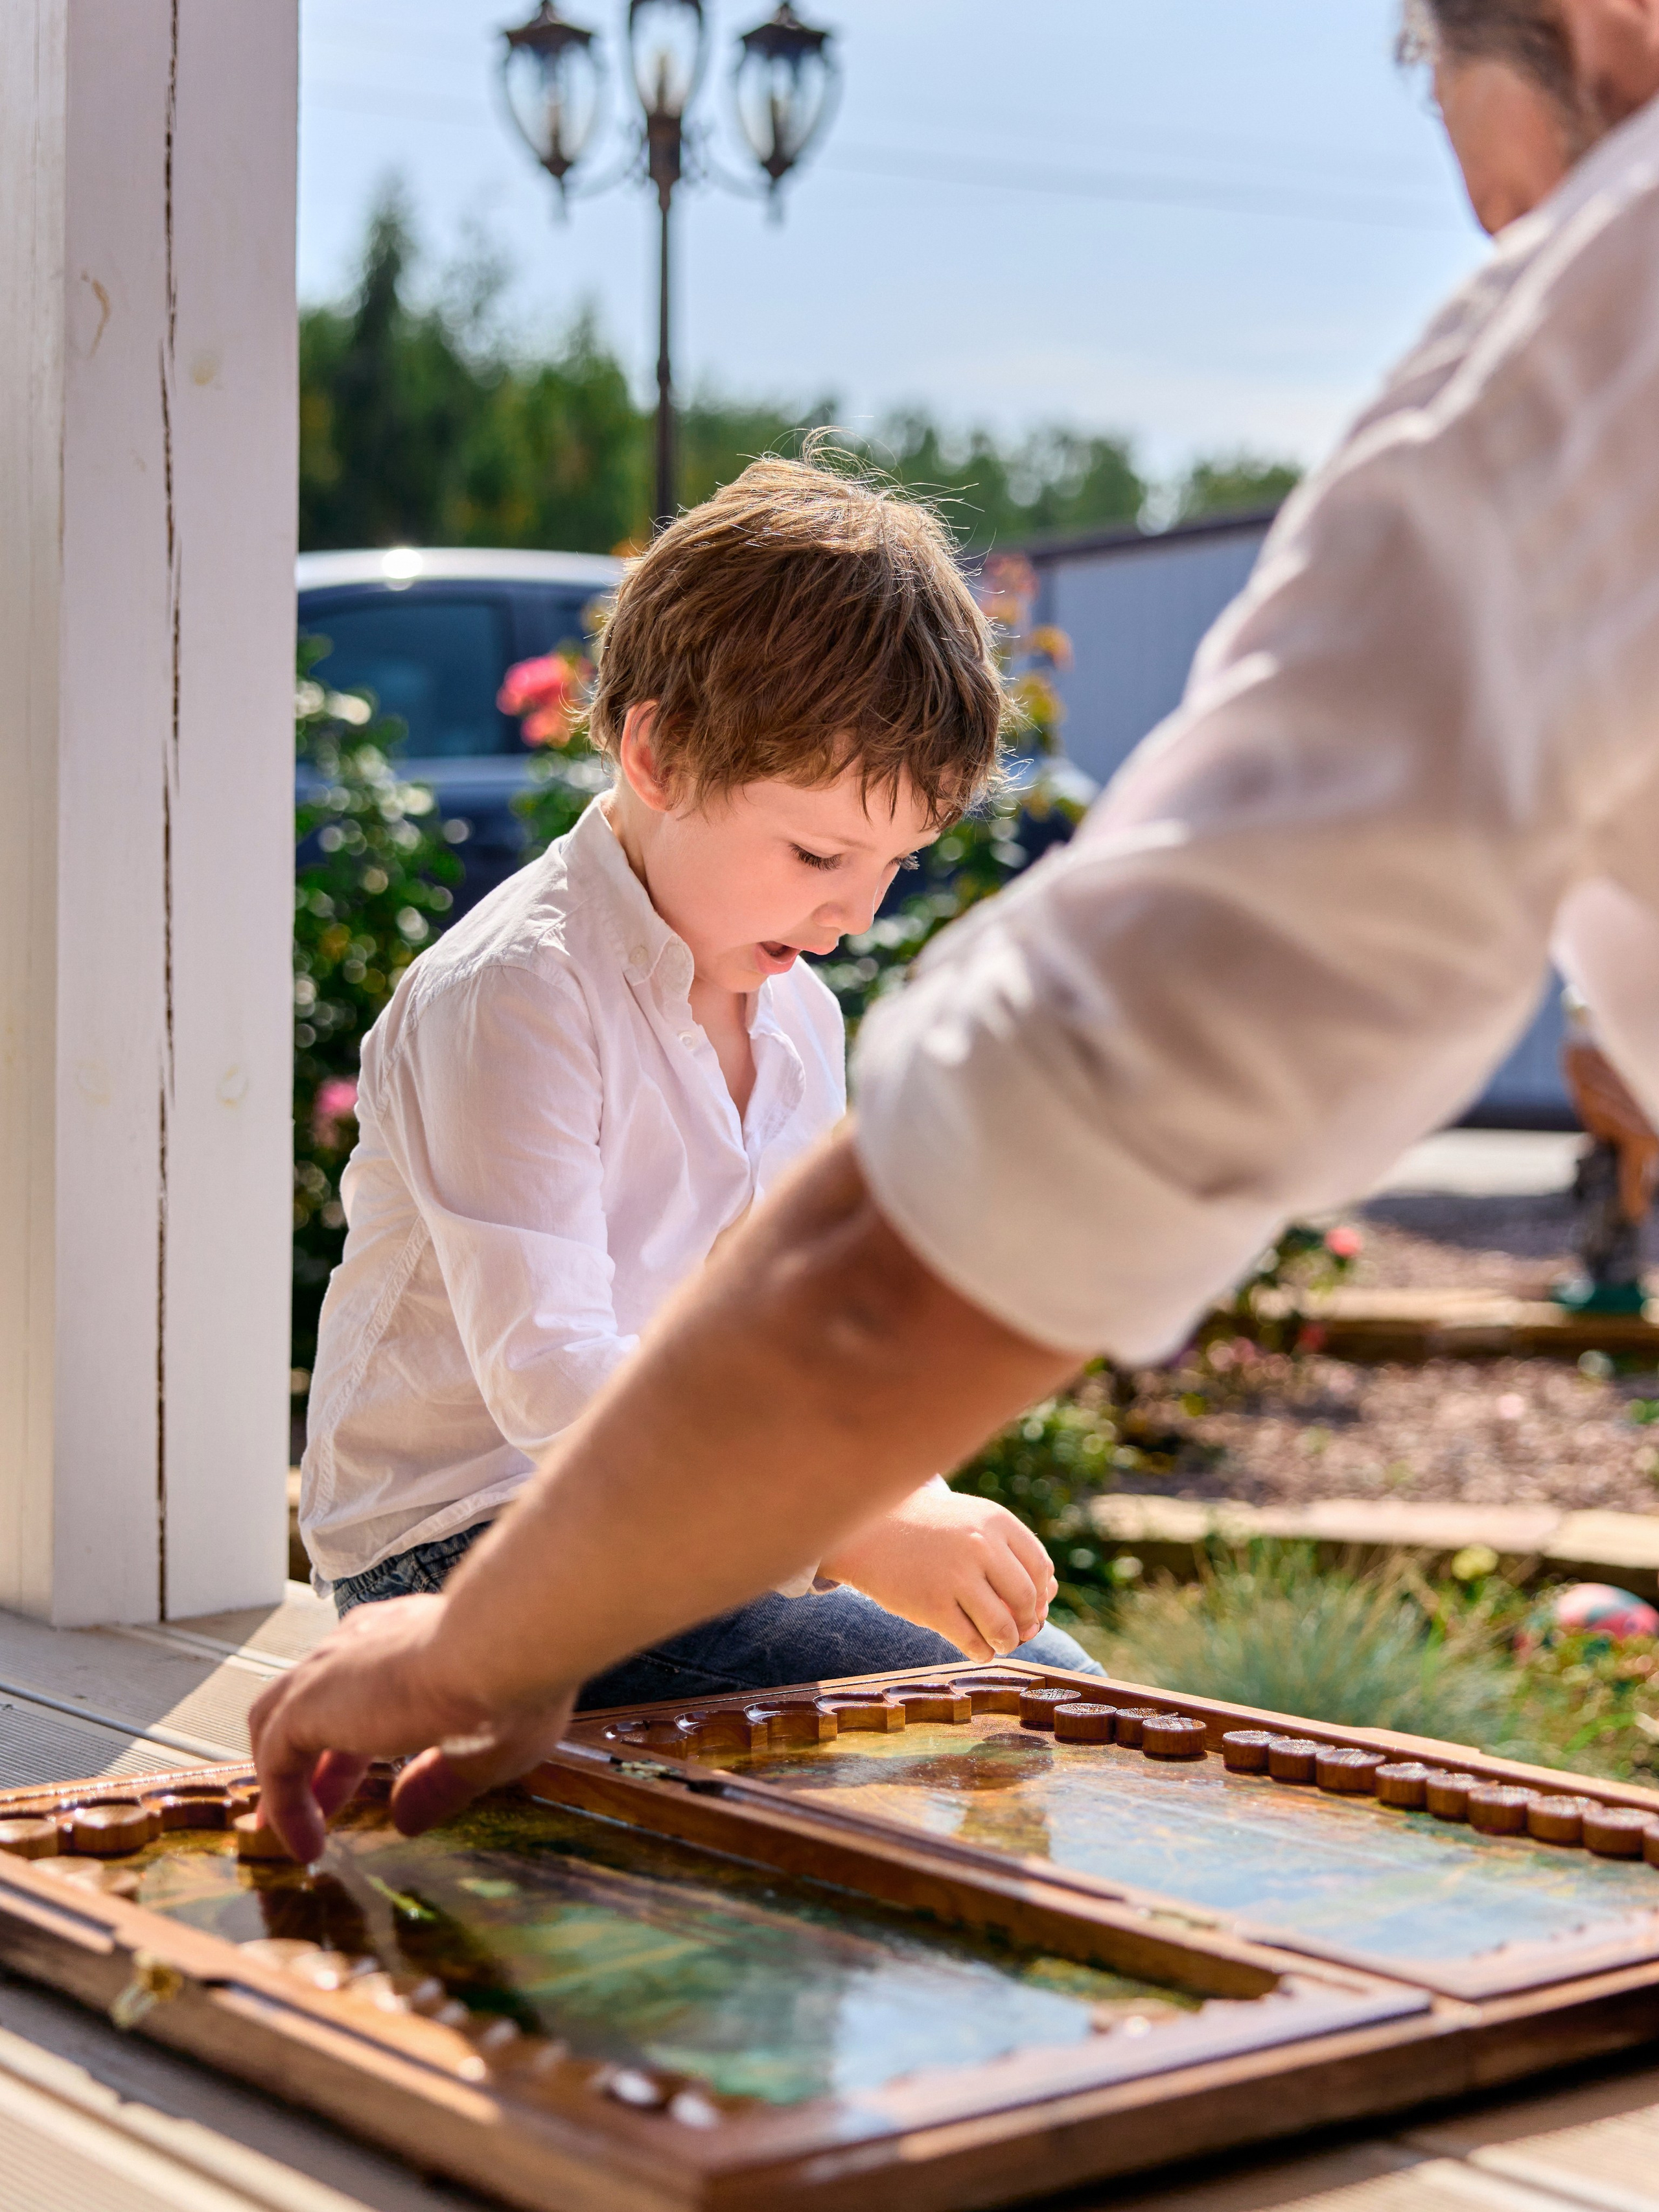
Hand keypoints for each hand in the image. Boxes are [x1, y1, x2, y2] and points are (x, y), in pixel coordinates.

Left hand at [247, 1594, 574, 1860]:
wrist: (498, 1647)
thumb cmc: (513, 1685)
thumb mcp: (480, 1749)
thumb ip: (436, 1784)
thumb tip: (406, 1820)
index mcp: (408, 1639)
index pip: (365, 1684)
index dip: (357, 1735)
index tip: (362, 1779)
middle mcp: (363, 1643)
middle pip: (315, 1701)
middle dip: (316, 1760)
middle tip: (324, 1809)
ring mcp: (330, 1669)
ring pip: (277, 1718)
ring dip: (286, 1776)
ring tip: (295, 1831)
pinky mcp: (307, 1702)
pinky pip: (275, 1760)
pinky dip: (283, 1805)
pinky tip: (306, 1845)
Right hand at [820, 1485, 1057, 1659]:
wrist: (868, 1530)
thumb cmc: (929, 1530)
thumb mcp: (972, 1521)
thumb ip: (1010, 1552)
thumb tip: (1049, 1598)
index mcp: (995, 1521)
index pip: (1040, 1568)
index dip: (1041, 1595)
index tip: (1030, 1607)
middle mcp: (980, 1546)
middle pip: (1026, 1600)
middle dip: (1027, 1623)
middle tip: (1018, 1631)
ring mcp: (955, 1576)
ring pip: (1003, 1628)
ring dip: (1007, 1642)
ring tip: (999, 1642)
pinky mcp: (932, 1606)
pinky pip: (973, 1643)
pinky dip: (982, 1652)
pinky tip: (976, 1648)